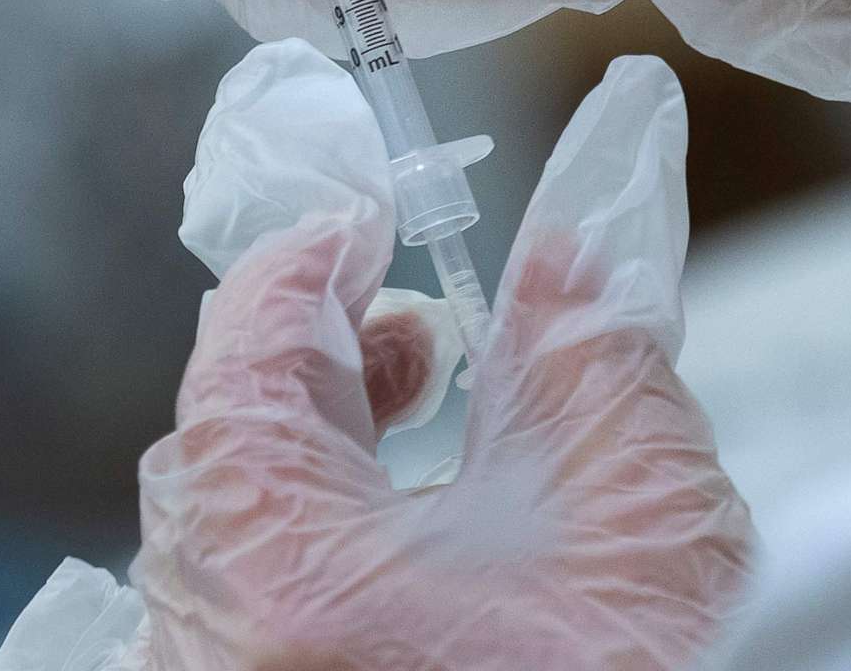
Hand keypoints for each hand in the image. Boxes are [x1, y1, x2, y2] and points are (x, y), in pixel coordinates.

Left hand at [133, 56, 751, 670]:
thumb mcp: (644, 529)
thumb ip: (592, 362)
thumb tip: (569, 246)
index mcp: (279, 562)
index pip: (244, 353)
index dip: (310, 264)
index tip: (370, 222)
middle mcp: (206, 634)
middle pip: (216, 442)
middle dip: (312, 360)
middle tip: (410, 326)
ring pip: (216, 531)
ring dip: (304, 450)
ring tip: (412, 407)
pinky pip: (232, 608)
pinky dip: (293, 544)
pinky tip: (385, 537)